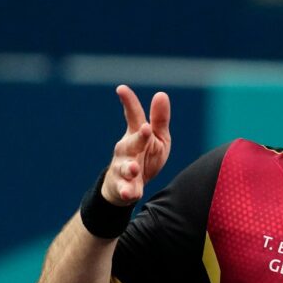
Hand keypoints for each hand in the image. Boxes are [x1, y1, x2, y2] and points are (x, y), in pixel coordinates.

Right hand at [104, 85, 171, 204]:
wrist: (128, 187)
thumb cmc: (145, 157)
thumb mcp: (157, 138)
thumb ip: (159, 120)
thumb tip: (161, 94)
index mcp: (137, 135)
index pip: (133, 116)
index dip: (128, 102)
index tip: (121, 88)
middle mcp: (126, 150)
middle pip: (131, 142)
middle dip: (139, 137)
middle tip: (146, 129)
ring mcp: (123, 168)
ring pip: (125, 168)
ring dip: (130, 168)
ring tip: (135, 169)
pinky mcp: (123, 187)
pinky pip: (125, 190)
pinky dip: (127, 192)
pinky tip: (131, 194)